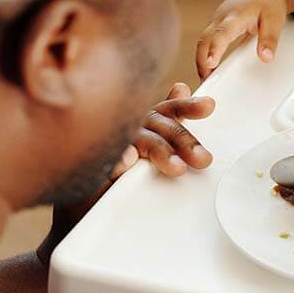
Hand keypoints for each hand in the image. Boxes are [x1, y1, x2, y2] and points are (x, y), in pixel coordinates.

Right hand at [37, 83, 214, 263]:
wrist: (84, 205)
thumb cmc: (120, 169)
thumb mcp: (148, 142)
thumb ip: (166, 120)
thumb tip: (181, 87)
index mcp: (143, 122)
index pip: (168, 110)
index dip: (188, 107)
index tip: (209, 106)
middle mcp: (127, 128)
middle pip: (159, 126)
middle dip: (183, 140)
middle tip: (203, 159)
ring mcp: (108, 145)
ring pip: (138, 140)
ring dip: (159, 151)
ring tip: (177, 168)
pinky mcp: (90, 167)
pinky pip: (107, 161)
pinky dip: (118, 161)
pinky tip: (128, 162)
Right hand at [196, 0, 287, 79]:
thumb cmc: (268, 2)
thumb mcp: (275, 19)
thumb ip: (270, 39)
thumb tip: (265, 58)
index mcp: (236, 15)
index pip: (222, 33)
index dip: (215, 48)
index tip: (211, 63)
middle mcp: (221, 18)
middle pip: (204, 40)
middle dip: (201, 61)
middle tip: (206, 81)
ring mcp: (216, 21)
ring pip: (202, 41)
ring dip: (201, 60)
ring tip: (207, 79)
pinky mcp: (216, 26)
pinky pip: (206, 41)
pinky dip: (205, 55)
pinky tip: (210, 69)